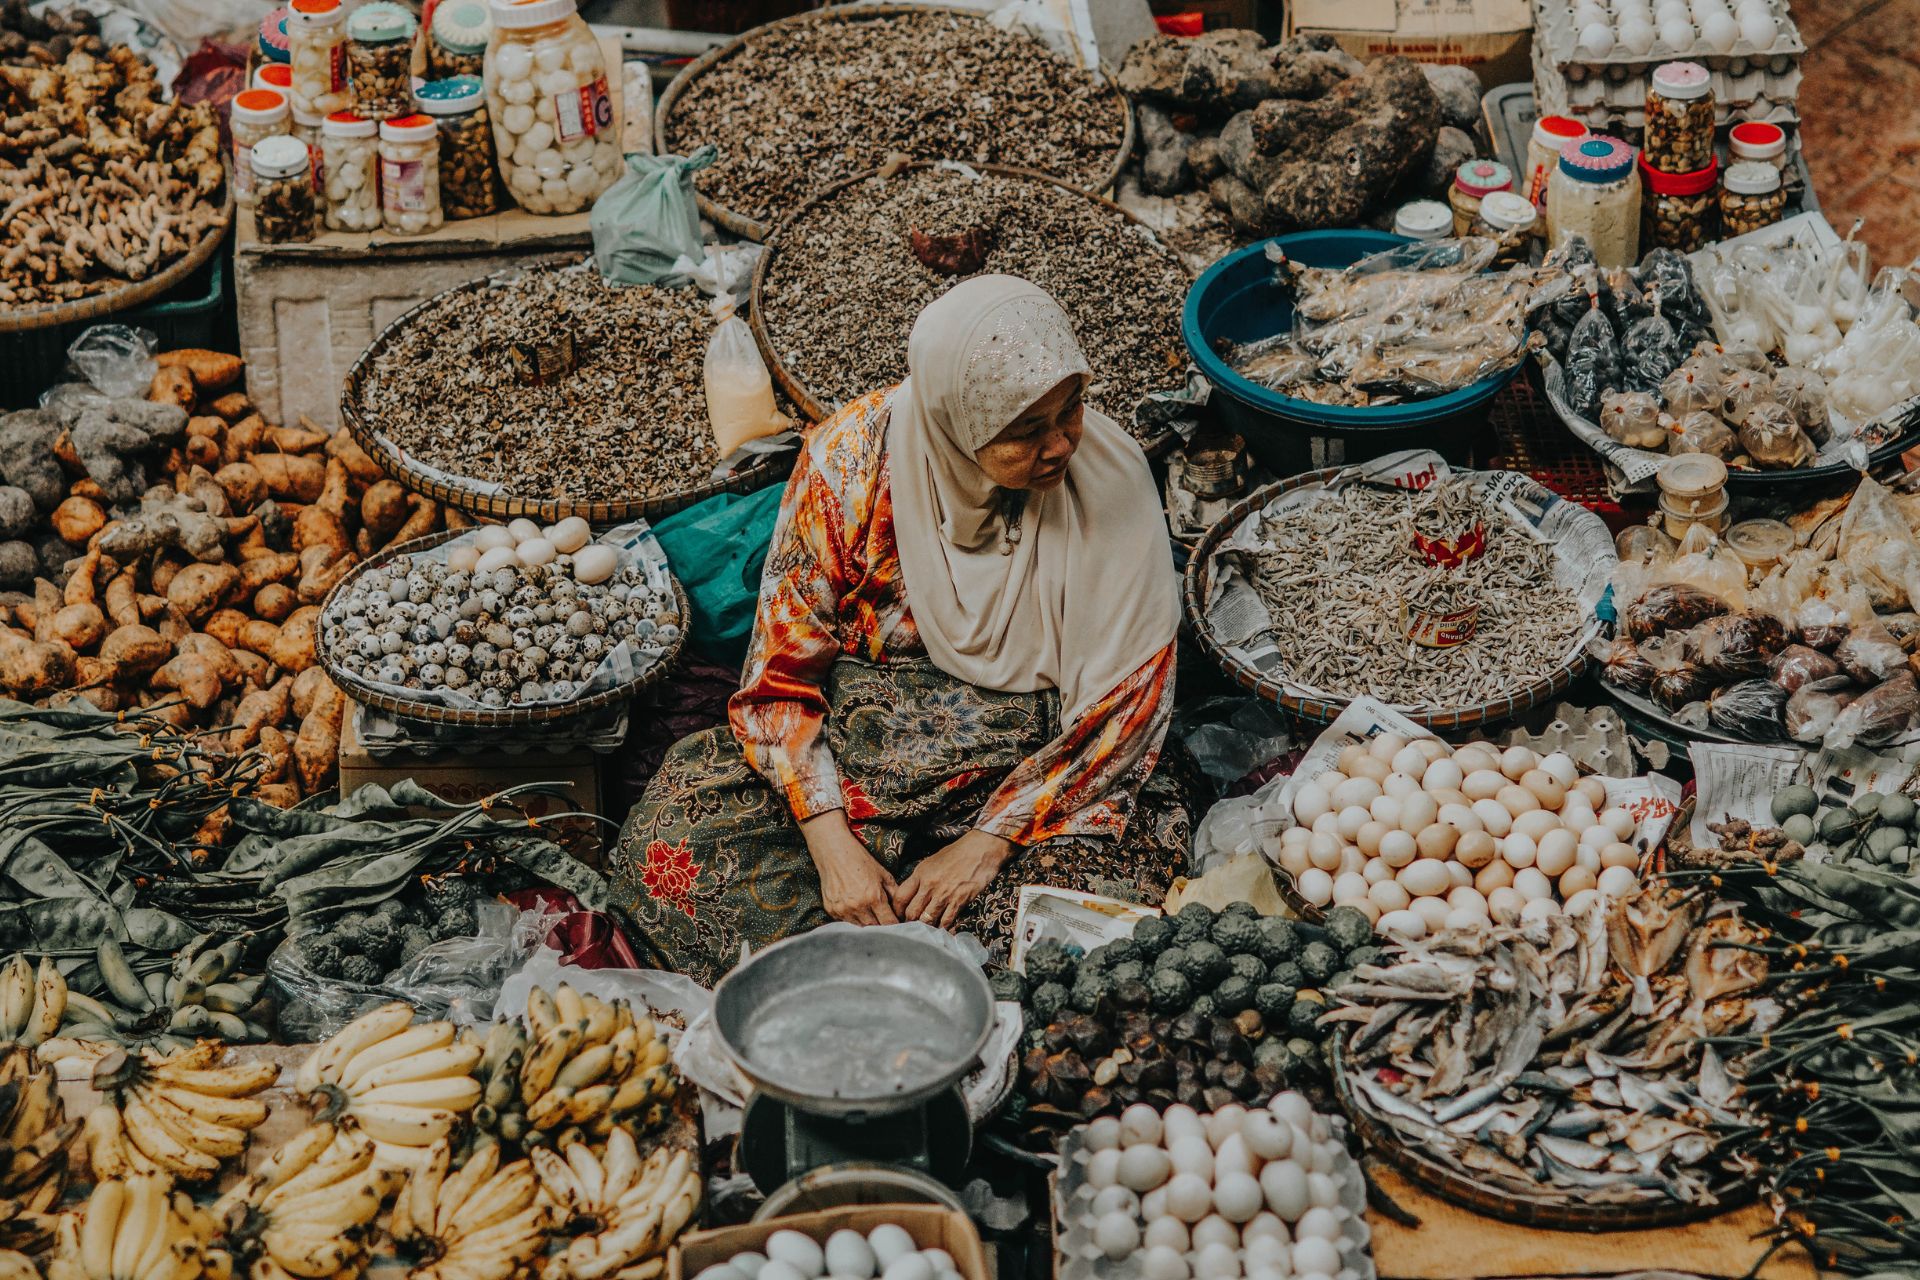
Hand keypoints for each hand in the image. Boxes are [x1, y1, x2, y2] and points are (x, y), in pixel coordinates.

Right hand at [801, 810, 898, 925]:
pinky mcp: (831, 910)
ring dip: (866, 922)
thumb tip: (901, 909)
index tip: (896, 922)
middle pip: (874, 927)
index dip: (894, 924)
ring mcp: (843, 909)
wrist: (834, 852)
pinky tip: (855, 908)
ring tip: (870, 913)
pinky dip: (852, 918)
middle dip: (881, 925)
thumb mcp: (883, 874)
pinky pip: (846, 921)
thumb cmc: (860, 860)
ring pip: (859, 926)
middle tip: (884, 918)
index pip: (888, 922)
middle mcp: (858, 906)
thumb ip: (894, 893)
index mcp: (873, 897)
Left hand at [893, 829, 1015, 929]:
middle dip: (910, 923)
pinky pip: (946, 921)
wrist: (980, 849)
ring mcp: (944, 894)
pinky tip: (943, 930)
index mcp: (920, 874)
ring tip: (927, 932)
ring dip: (926, 928)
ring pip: (927, 920)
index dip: (897, 911)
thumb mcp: (932, 861)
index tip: (900, 916)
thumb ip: (920, 878)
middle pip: (911, 913)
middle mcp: (929, 885)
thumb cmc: (957, 853)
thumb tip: (913, 895)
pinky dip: (943, 929)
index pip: (900, 897)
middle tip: (912, 928)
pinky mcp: (959, 901)